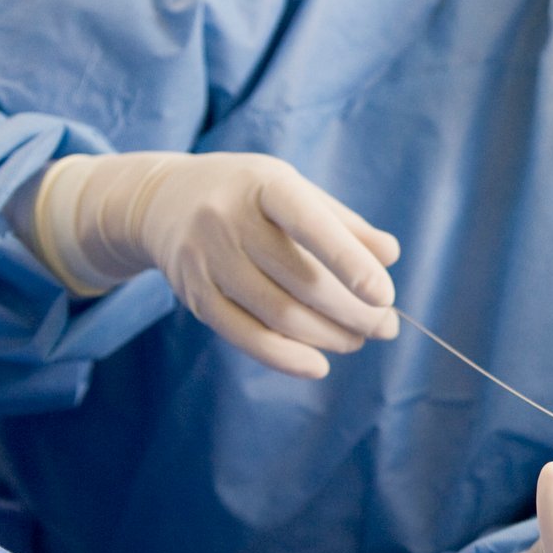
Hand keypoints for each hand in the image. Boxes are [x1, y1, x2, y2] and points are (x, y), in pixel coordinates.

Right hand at [34, 150, 399, 377]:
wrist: (162, 201)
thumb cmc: (251, 197)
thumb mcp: (297, 191)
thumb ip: (346, 224)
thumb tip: (390, 256)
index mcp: (265, 186)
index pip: (310, 225)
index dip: (349, 262)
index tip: (384, 296)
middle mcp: (228, 220)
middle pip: (301, 280)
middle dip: (354, 313)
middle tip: (387, 327)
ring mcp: (206, 260)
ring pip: (278, 313)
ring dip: (328, 336)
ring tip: (358, 339)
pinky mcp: (194, 295)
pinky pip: (244, 335)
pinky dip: (285, 358)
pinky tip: (318, 366)